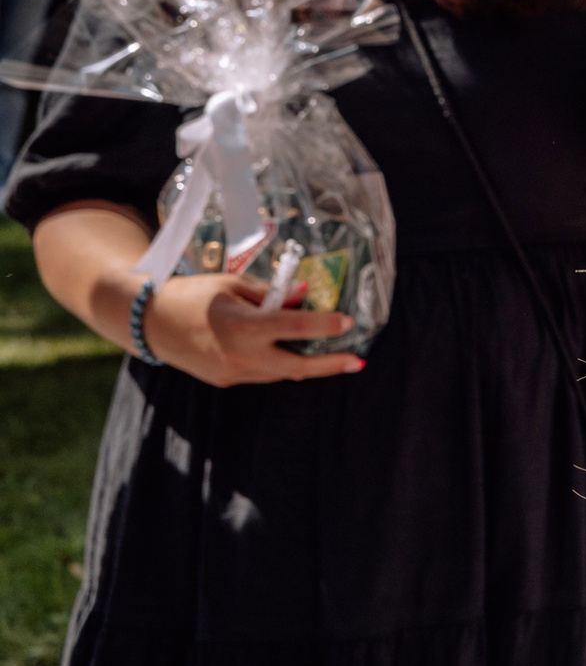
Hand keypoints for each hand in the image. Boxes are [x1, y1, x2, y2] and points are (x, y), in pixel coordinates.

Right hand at [137, 272, 362, 385]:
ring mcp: (232, 372)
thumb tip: (307, 295)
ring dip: (305, 363)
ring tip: (330, 353)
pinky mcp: (225, 380)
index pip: (297, 327)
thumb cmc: (193, 295)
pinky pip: (262, 373)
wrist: (149, 322)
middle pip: (298, 366)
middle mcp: (241, 355)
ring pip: (280, 372)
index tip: (348, 323)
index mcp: (244, 326)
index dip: (327, 326)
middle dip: (330, 365)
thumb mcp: (234, 284)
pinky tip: (289, 352)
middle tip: (356, 361)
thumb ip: (273, 293)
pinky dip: (279, 363)